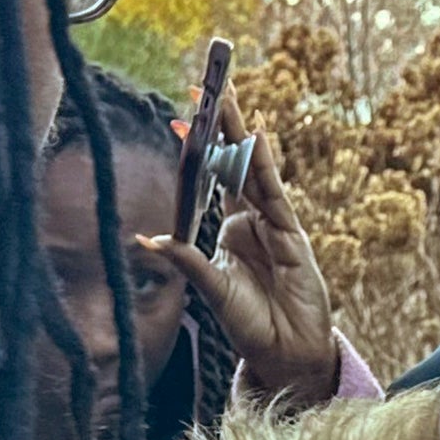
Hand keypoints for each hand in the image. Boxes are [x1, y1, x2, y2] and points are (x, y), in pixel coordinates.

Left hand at [140, 88, 338, 398]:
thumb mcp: (211, 290)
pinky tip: (255, 141)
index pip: (212, 180)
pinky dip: (265, 168)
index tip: (180, 118)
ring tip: (227, 99)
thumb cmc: (250, 326)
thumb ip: (186, 261)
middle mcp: (252, 221)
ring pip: (253, 171)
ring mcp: (273, 226)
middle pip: (234, 164)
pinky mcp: (292, 236)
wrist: (287, 354)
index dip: (199, 149)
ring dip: (240, 135)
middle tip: (207, 86)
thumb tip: (147, 238)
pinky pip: (274, 196)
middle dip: (222, 125)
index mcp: (229, 230)